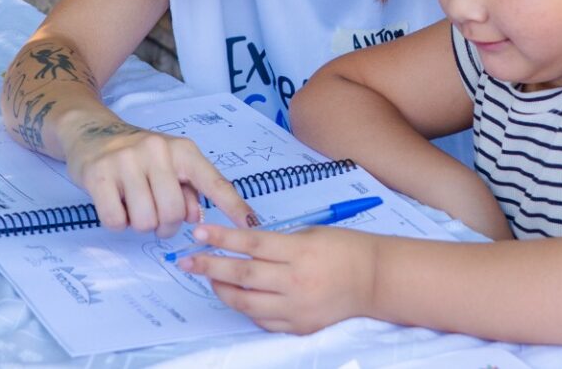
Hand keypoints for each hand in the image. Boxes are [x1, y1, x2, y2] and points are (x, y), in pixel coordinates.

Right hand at [63, 119, 255, 236]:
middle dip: (166, 226)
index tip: (252, 226)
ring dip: (141, 225)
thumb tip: (196, 217)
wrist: (91, 131)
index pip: (214, 182)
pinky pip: (116, 221)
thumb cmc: (139, 155)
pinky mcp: (99, 174)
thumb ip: (189, 189)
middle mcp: (158, 151)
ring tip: (134, 206)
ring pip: (145, 220)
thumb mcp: (170, 165)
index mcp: (183, 150)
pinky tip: (116, 204)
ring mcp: (127, 161)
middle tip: (156, 218)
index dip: (234, 207)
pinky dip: (118, 223)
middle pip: (173, 213)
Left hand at [179, 224, 376, 333]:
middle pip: (243, 274)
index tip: (200, 234)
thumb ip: (278, 244)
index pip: (251, 243)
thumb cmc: (345, 248)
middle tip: (187, 260)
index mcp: (300, 251)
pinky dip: (246, 307)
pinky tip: (237, 296)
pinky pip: (262, 319)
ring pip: (247, 302)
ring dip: (223, 289)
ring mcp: (296, 308)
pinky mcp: (299, 327)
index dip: (222, 238)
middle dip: (210, 266)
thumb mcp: (311, 234)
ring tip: (209, 278)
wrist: (374, 279)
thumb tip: (243, 248)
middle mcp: (296, 281)